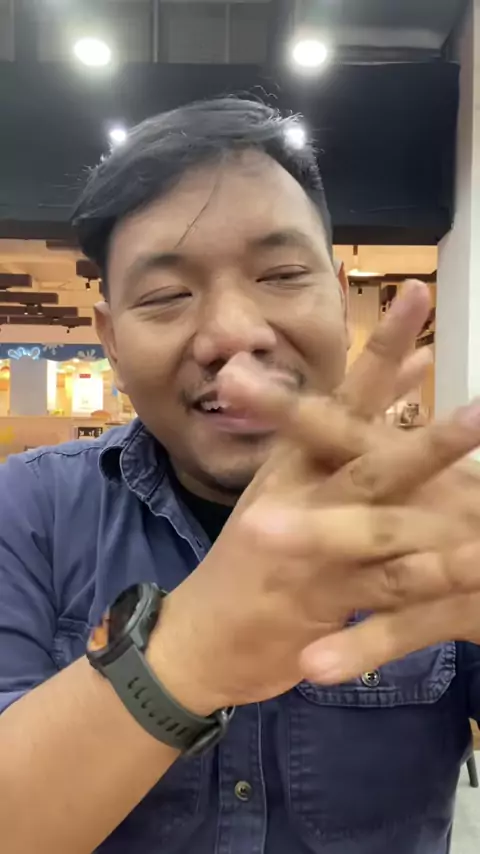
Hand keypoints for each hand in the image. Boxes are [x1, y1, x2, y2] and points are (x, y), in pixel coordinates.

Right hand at [149, 284, 479, 714]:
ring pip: (384, 522)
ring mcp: (312, 550)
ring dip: (439, 509)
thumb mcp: (278, 488)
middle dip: (428, 437)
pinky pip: (388, 588)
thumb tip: (400, 376)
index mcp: (288, 464)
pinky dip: (433, 577)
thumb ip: (332, 434)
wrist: (199, 636)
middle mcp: (299, 498)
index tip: (417, 298)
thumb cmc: (247, 558)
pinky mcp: (323, 600)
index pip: (337, 398)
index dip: (378, 349)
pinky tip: (477, 565)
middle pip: (366, 458)